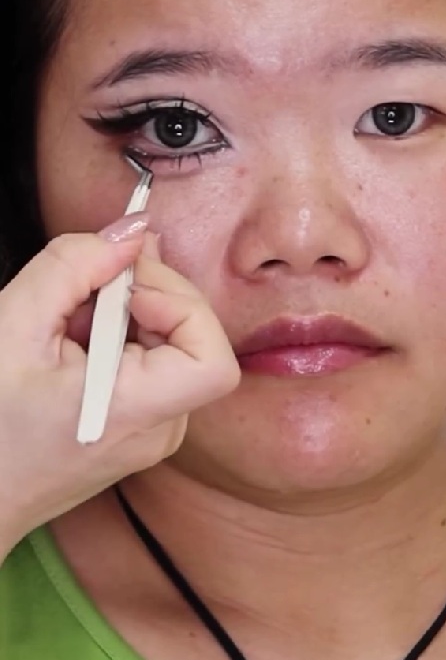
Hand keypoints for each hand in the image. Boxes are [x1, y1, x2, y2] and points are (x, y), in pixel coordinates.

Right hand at [0, 216, 239, 556]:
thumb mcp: (15, 327)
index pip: (213, 356)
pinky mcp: (144, 423)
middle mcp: (160, 428)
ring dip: (126, 313)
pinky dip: (119, 335)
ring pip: (173, 340)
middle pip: (194, 333)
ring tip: (68, 326)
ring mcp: (156, 429)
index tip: (126, 289)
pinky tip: (73, 344)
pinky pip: (155, 359)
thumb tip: (131, 229)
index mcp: (135, 414)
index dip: (181, 305)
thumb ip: (75, 264)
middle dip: (142, 294)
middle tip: (83, 292)